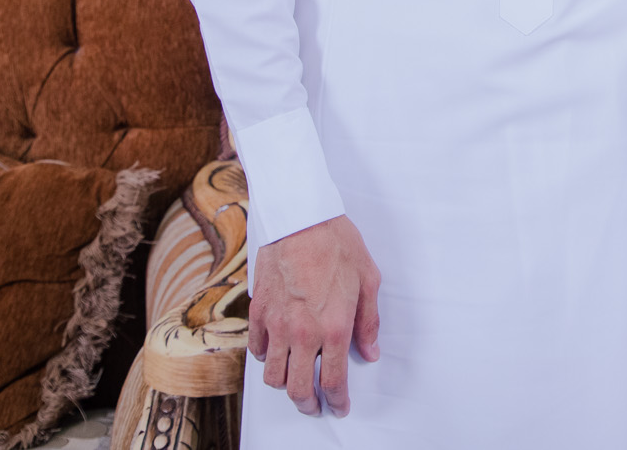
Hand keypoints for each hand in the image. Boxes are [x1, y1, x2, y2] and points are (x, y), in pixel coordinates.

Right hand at [249, 214, 381, 417]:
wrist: (301, 220)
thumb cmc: (337, 244)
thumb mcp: (368, 279)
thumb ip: (368, 321)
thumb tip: (370, 351)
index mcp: (334, 328)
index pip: (333, 381)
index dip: (337, 400)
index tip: (339, 407)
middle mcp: (303, 333)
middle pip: (300, 389)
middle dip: (309, 404)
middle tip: (315, 406)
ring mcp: (277, 325)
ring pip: (274, 376)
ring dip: (285, 386)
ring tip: (295, 384)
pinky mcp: (258, 313)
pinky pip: (256, 350)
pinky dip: (265, 359)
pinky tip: (276, 354)